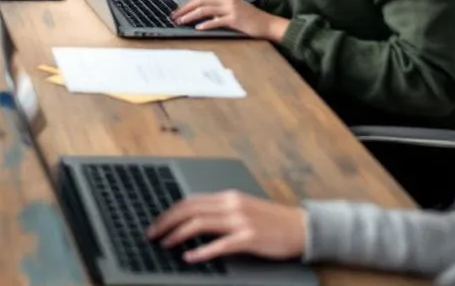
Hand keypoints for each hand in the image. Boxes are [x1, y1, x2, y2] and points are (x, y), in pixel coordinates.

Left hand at [147, 191, 306, 263]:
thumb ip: (220, 210)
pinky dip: (202, 251)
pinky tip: (190, 257)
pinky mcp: (250, 238)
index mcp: (228, 197)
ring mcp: (241, 221)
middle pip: (189, 209)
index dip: (168, 212)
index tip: (156, 223)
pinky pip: (220, 244)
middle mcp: (231, 205)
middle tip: (151, 235)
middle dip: (166, 222)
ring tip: (165, 244)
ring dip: (178, 234)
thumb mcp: (243, 208)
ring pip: (200, 223)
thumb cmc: (272, 221)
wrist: (303, 227)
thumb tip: (191, 218)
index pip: (189, 200)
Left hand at [172, 0, 288, 39]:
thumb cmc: (250, 19)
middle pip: (200, 1)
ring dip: (190, 16)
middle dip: (184, 8)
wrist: (268, 24)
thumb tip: (201, 16)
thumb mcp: (232, 10)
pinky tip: (198, 28)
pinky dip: (205, 24)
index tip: (177, 10)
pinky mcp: (235, 19)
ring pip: (204, 10)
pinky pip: (216, 21)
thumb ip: (218, 10)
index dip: (187, 3)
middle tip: (174, 16)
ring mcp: (231, 8)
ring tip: (181, 22)